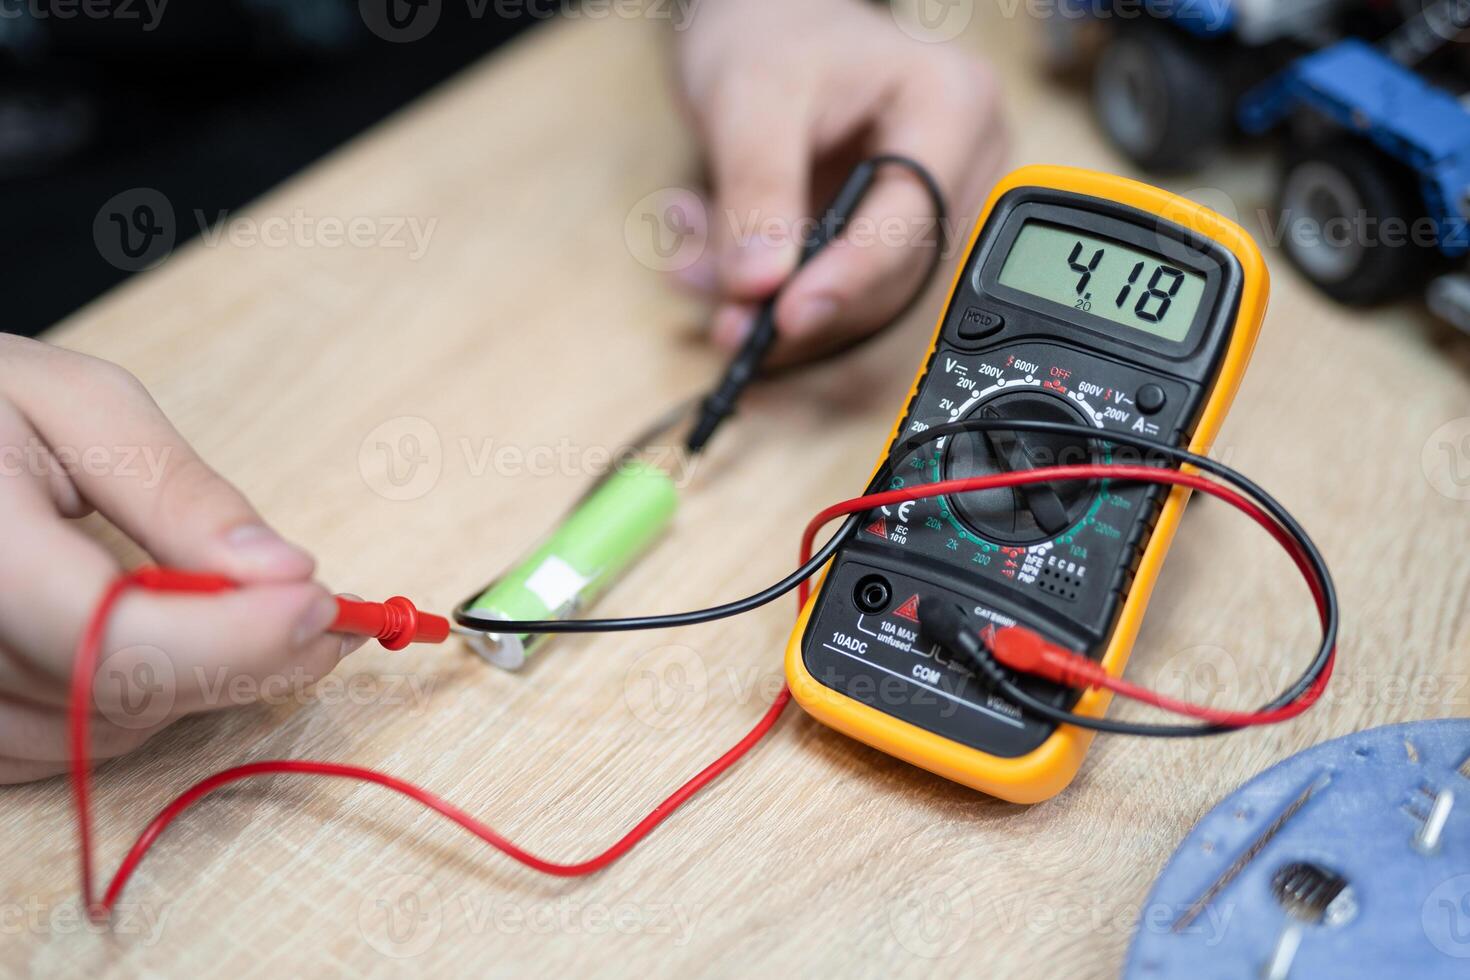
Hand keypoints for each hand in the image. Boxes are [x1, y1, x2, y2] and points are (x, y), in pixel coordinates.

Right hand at [0, 336, 356, 782]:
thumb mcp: (79, 406)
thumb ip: (179, 493)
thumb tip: (283, 573)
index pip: (109, 637)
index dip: (231, 637)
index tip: (322, 603)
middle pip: (117, 695)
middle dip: (240, 656)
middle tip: (324, 613)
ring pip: (100, 735)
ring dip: (191, 681)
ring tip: (226, 605)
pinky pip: (61, 751)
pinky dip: (133, 704)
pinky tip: (158, 640)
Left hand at [675, 0, 1006, 360]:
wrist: (764, 31)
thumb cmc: (772, 37)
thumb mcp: (751, 99)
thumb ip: (757, 191)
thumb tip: (760, 285)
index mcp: (953, 105)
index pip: (916, 215)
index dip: (849, 275)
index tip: (785, 314)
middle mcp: (961, 162)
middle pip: (891, 270)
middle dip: (794, 294)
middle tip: (722, 312)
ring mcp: (930, 206)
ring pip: (859, 296)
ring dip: (771, 297)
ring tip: (698, 265)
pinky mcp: (889, 238)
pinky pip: (838, 289)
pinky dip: (773, 285)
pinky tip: (718, 256)